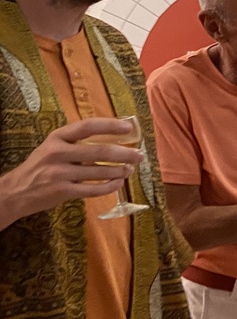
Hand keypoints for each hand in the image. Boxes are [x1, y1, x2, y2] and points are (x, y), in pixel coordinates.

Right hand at [0, 118, 141, 222]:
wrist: (15, 192)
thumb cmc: (41, 166)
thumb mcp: (52, 147)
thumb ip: (76, 143)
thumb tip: (114, 139)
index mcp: (56, 137)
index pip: (87, 127)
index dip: (110, 126)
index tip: (128, 128)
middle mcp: (58, 153)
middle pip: (100, 151)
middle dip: (125, 153)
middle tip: (139, 155)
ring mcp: (60, 173)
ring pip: (100, 172)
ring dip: (121, 170)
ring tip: (131, 169)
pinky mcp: (63, 192)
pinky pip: (94, 189)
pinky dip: (111, 186)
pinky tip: (119, 182)